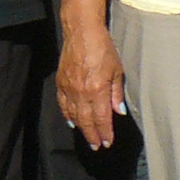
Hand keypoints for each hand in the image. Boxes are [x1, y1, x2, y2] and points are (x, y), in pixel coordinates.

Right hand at [55, 18, 125, 149]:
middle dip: (92, 135)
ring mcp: (69, 89)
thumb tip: (119, 112)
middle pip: (86, 121)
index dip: (104, 132)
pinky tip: (72, 122)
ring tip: (88, 138)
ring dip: (81, 129)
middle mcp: (81, 93)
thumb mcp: (117, 70)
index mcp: (97, 90)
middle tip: (97, 147)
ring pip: (74, 115)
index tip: (107, 143)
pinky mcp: (61, 83)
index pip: (101, 118)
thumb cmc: (103, 49)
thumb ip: (116, 93)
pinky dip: (68, 115)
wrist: (81, 33)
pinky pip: (63, 105)